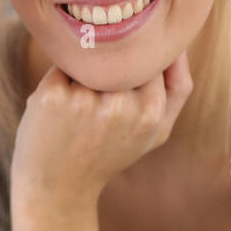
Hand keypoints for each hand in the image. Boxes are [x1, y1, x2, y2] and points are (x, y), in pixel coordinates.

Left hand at [9, 51, 192, 211]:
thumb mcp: (156, 130)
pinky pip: (61, 65)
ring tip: (79, 109)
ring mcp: (84, 100)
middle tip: (98, 102)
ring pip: (91, 57)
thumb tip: (178, 44)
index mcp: (150, 111)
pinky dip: (60, 80)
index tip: (122, 90)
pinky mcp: (52, 96)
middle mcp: (119, 105)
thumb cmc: (110, 152)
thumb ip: (178, 88)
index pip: (151, 58)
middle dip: (110, 69)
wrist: (57, 185)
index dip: (135, 70)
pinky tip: (58, 110)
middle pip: (120, 55)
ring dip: (85, 72)